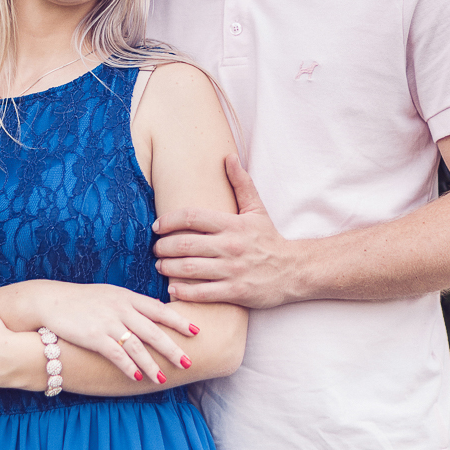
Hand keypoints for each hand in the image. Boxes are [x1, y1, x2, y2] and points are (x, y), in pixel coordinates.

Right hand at [31, 280, 200, 383]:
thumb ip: (132, 303)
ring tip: (163, 378)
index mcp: (127, 297)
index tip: (196, 331)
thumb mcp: (111, 294)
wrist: (51, 300)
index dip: (179, 320)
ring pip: (136, 345)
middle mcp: (121, 308)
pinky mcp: (93, 335)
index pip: (159, 309)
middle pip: (153, 330)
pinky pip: (115, 353)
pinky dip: (127, 366)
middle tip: (188, 362)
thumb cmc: (82, 300)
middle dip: (172, 348)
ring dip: (151, 364)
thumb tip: (155, 310)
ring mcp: (108, 322)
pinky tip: (136, 377)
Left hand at [153, 155, 295, 307]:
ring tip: (160, 266)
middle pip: (186, 244)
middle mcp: (231, 246)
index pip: (192, 216)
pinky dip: (183, 291)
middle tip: (155, 249)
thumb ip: (241, 183)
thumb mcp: (257, 209)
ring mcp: (233, 270)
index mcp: (233, 224)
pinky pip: (202, 293)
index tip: (157, 226)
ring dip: (168, 268)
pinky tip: (172, 288)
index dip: (169, 220)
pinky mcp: (236, 292)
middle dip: (164, 247)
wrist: (294, 270)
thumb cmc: (269, 239)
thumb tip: (229, 157)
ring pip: (190, 269)